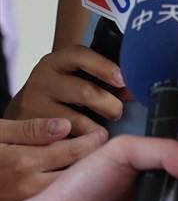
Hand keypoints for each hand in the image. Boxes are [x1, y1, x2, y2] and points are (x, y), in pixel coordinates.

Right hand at [0, 117, 106, 200]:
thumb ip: (31, 129)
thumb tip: (65, 126)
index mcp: (22, 161)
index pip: (72, 151)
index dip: (93, 140)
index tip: (104, 132)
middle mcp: (26, 183)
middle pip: (73, 170)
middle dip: (92, 156)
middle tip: (104, 142)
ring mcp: (23, 197)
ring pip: (64, 183)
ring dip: (78, 169)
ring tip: (91, 155)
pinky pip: (49, 192)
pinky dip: (62, 180)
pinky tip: (68, 169)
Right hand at [4, 45, 125, 135]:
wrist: (23, 113)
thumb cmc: (61, 91)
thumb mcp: (73, 76)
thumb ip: (99, 78)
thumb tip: (131, 92)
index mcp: (56, 62)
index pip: (81, 56)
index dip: (105, 67)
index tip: (123, 80)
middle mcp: (42, 80)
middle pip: (85, 91)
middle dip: (109, 104)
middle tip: (118, 112)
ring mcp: (33, 105)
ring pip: (75, 121)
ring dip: (96, 129)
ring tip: (104, 132)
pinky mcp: (31, 131)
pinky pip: (63, 140)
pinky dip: (80, 144)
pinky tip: (87, 144)